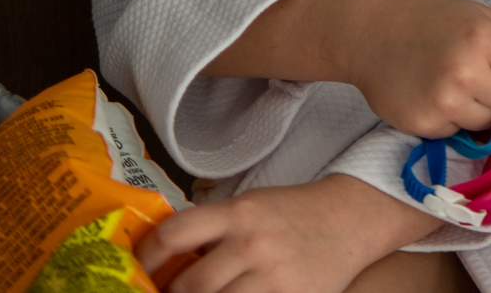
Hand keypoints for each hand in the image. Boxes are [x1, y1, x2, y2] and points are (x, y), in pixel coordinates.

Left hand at [138, 174, 441, 292]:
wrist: (351, 218)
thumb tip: (165, 263)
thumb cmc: (294, 213)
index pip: (175, 233)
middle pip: (190, 284)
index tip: (138, 270)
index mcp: (239, 212)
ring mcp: (273, 274)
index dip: (147, 257)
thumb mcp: (251, 206)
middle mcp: (253, 242)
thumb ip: (212, 228)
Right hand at [203, 0, 490, 139]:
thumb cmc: (431, 21)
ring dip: (478, 108)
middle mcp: (464, 73)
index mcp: (483, 39)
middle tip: (479, 73)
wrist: (371, 35)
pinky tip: (433, 95)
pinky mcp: (423, 125)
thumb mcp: (479, 16)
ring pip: (487, 123)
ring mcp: (442, 103)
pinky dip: (451, 119)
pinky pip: (457, 133)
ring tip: (453, 83)